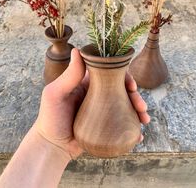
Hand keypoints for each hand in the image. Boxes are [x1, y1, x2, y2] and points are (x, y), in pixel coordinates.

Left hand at [34, 48, 149, 159]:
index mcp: (88, 84)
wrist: (52, 145)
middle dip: (135, 95)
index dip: (123, 75)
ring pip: (125, 106)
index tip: (131, 83)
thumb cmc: (50, 117)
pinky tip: (138, 134)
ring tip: (144, 119)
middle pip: (122, 90)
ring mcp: (103, 111)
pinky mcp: (106, 127)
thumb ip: (69, 75)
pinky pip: (123, 125)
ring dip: (138, 110)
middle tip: (141, 105)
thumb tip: (78, 50)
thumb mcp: (55, 93)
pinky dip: (133, 128)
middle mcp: (98, 95)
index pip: (109, 74)